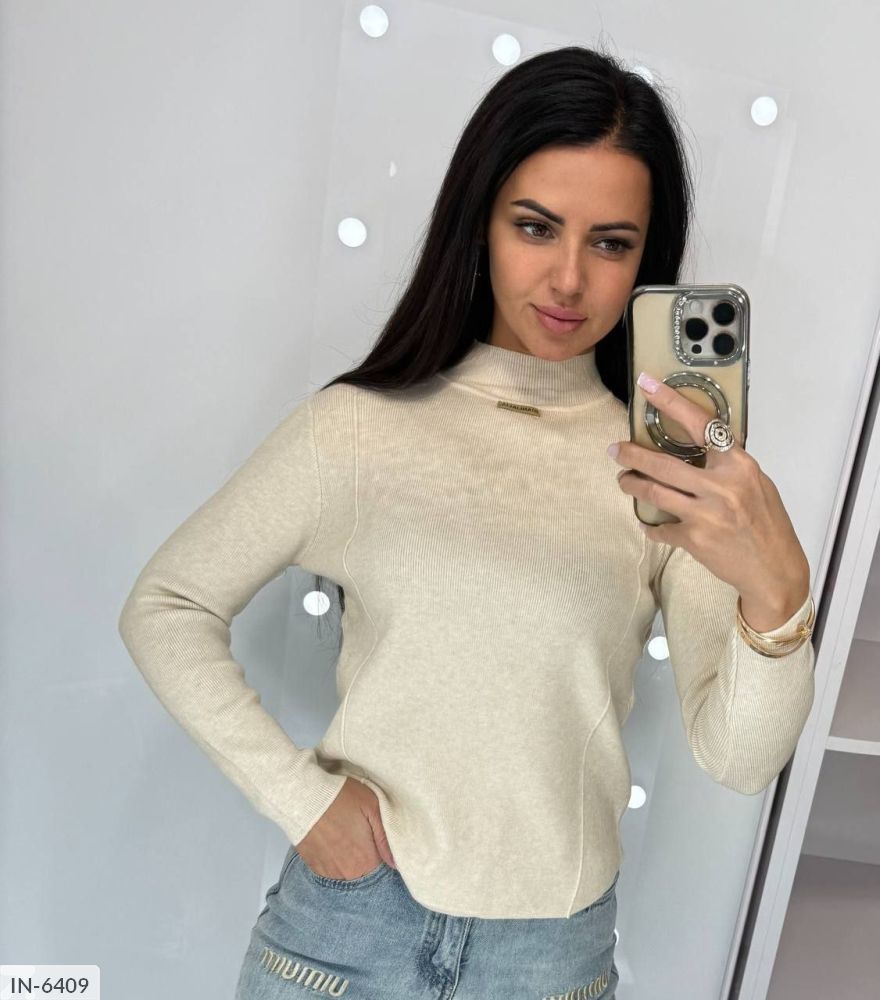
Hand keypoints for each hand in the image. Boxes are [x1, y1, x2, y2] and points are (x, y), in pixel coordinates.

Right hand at [295, 777, 396, 878]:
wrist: (303, 796)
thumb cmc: (340, 797)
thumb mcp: (372, 807)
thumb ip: (386, 838)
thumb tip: (396, 862)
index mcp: (365, 861)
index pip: (382, 870)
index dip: (381, 854)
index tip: (376, 841)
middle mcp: (347, 873)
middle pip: (364, 873)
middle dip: (366, 857)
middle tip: (360, 835)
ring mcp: (328, 871)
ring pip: (346, 873)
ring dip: (349, 859)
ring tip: (345, 836)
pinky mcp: (313, 865)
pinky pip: (329, 870)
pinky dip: (333, 858)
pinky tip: (333, 841)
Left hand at [608, 371, 809, 627]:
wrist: (774, 570)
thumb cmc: (767, 523)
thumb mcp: (755, 484)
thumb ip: (726, 466)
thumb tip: (696, 447)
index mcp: (739, 465)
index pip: (701, 424)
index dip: (671, 402)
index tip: (647, 385)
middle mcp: (722, 486)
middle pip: (663, 463)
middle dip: (632, 455)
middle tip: (615, 450)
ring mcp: (706, 514)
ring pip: (654, 492)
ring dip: (632, 484)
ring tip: (624, 480)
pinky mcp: (694, 538)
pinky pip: (661, 527)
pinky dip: (653, 525)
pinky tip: (650, 522)